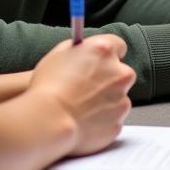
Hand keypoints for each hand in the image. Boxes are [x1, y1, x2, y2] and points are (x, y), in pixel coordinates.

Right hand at [27, 36, 134, 155]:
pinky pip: (113, 119)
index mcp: (105, 51)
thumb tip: (85, 51)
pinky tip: (83, 120)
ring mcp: (121, 100)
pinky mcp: (117, 123)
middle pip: (121, 73)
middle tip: (88, 87)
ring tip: (81, 107)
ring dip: (105, 101)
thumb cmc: (48, 87)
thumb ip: (81, 49)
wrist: (48, 121)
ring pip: (118, 98)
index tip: (100, 61)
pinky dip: (102, 120)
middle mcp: (119, 73)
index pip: (118, 46)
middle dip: (108, 79)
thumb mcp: (59, 54)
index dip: (106, 55)